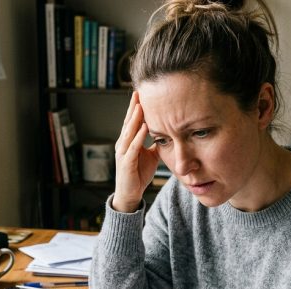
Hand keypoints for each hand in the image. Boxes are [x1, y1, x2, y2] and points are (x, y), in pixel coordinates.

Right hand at [112, 91, 159, 212]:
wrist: (131, 193)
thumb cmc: (139, 174)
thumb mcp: (151, 156)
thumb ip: (156, 144)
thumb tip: (168, 133)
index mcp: (128, 141)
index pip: (132, 121)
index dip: (136, 108)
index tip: (142, 94)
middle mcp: (123, 144)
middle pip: (128, 122)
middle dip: (133, 107)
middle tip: (138, 92)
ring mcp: (123, 153)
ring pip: (128, 132)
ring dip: (134, 118)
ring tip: (140, 105)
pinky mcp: (126, 162)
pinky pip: (132, 147)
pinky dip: (137, 137)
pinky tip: (143, 128)